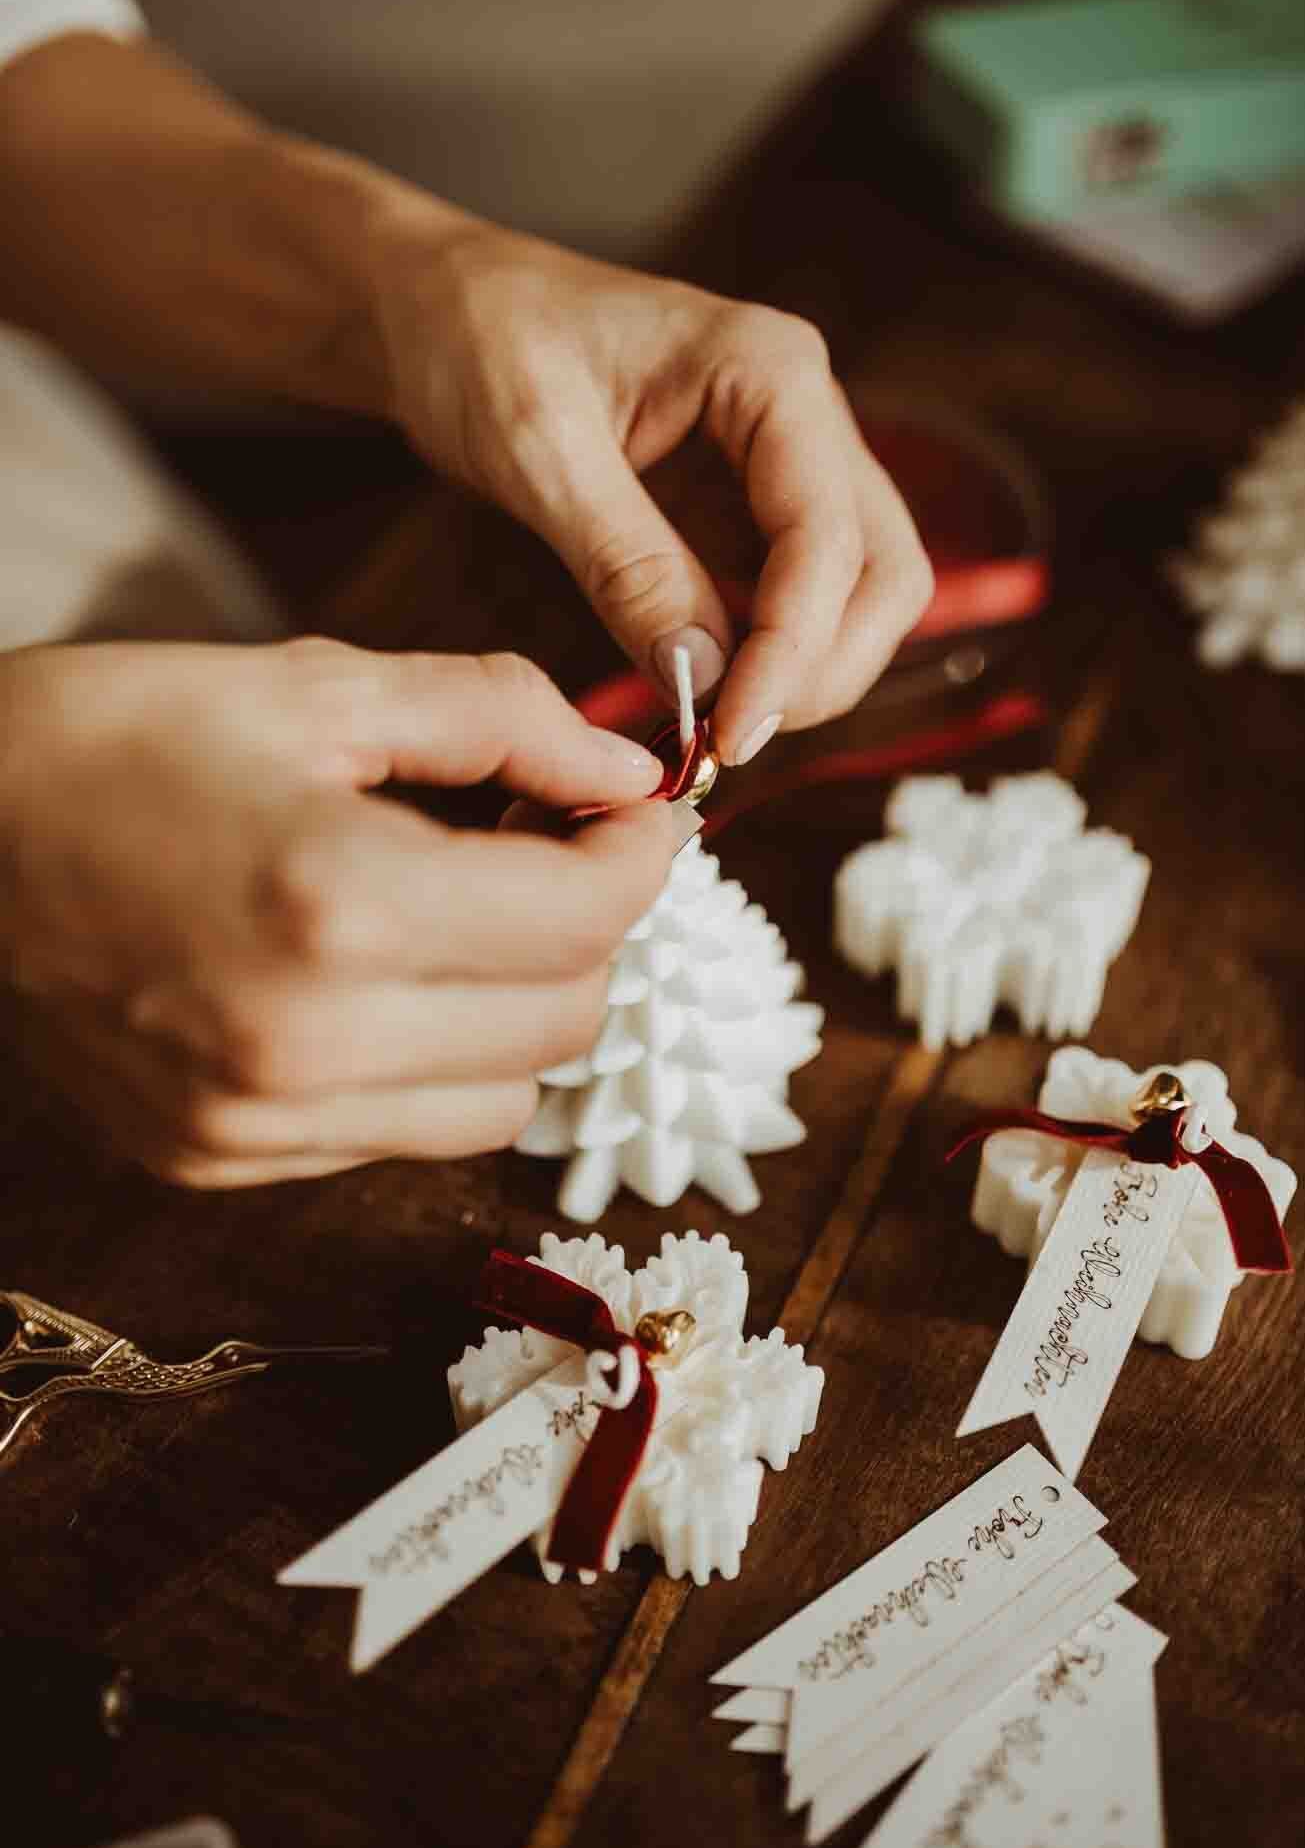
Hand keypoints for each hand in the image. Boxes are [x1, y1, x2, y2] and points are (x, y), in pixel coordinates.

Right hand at [0, 638, 680, 1186]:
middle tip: (550, 848)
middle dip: (589, 927)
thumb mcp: (317, 684)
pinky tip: (381, 979)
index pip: (585, 918)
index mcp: (338, 903)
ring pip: (504, 1103)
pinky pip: (403, 1135)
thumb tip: (631, 775)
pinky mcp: (220, 1162)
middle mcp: (306, 1044)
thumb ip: (501, 719)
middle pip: (566, 1020)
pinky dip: (432, 1062)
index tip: (636, 810)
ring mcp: (257, 1124)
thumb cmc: (121, 736)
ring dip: (521, 1007)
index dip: (641, 854)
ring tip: (465, 915)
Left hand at [370, 216, 933, 764]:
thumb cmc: (480, 338)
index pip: (827, 534)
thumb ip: (626, 562)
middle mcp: (803, 413)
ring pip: (856, 594)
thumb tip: (702, 676)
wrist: (440, 306)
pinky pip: (790, 600)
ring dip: (804, 671)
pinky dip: (763, 658)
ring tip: (715, 727)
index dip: (793, 649)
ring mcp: (784, 464)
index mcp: (770, 370)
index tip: (733, 732)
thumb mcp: (539, 449)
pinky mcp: (745, 510)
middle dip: (822, 668)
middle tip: (732, 740)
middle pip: (880, 571)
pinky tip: (704, 697)